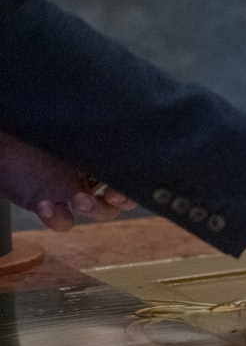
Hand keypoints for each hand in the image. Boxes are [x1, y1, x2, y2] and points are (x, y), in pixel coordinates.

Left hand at [0, 130, 135, 230]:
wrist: (1, 135)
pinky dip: (57, 219)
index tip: (124, 182)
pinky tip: (45, 205)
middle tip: (110, 195)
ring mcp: (71, 193)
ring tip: (77, 200)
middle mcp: (90, 177)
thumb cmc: (35, 124)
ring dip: (94, 210)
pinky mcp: (48, 206)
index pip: (129, 175)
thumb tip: (122, 125)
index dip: (132, 184)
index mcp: (99, 156)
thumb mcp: (72, 125)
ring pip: (99, 213)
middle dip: (121, 200)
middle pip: (120, 199)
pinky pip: (63, 221)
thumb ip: (94, 131)